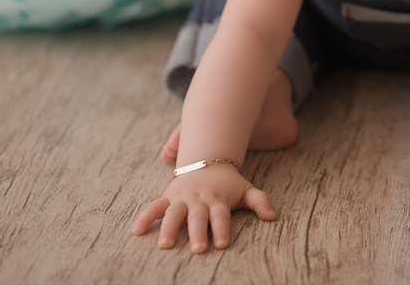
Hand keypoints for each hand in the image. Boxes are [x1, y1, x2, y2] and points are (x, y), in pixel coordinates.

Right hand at [131, 164, 276, 252]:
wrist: (207, 160)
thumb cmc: (228, 183)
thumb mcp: (246, 189)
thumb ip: (259, 201)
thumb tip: (273, 216)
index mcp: (218, 199)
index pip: (221, 215)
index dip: (222, 229)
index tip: (222, 244)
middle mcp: (199, 199)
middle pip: (199, 217)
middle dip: (199, 232)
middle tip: (199, 249)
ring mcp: (182, 198)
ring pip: (175, 213)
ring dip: (170, 228)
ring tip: (165, 244)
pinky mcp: (168, 197)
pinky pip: (155, 207)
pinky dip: (146, 217)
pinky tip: (137, 231)